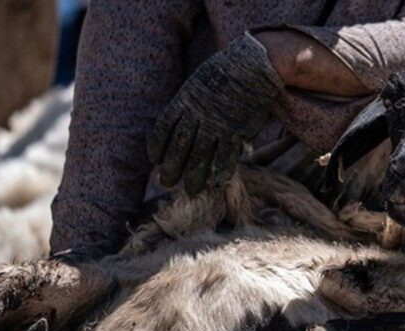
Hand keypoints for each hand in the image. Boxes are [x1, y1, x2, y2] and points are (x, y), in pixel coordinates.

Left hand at [148, 33, 283, 193]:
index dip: (157, 146)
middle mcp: (196, 115)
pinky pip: (225, 156)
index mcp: (184, 100)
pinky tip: (215, 183)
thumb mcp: (198, 81)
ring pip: (200, 156)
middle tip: (166, 183)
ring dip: (194, 176)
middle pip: (179, 146)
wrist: (250, 65)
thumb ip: (190, 100)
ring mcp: (215, 124)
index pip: (164, 128)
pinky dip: (220, 171)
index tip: (153, 160)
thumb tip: (181, 119)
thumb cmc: (225, 71)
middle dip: (171, 167)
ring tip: (190, 190)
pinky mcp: (234, 130)